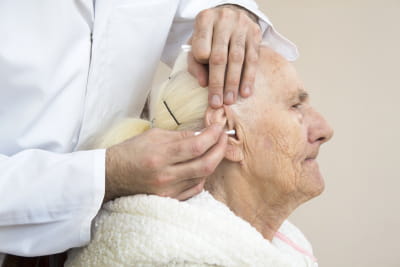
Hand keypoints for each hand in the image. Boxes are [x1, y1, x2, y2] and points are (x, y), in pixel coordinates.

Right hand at [104, 124, 226, 201]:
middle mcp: (166, 175)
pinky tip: (201, 166)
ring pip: (203, 177)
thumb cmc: (131, 151)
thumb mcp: (153, 135)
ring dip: (213, 161)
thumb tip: (203, 133)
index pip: (197, 145)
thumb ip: (180, 136)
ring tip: (214, 149)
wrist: (112, 175)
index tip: (219, 127)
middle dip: (221, 149)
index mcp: (160, 155)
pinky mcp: (169, 199)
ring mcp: (168, 190)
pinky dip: (202, 176)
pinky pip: (195, 188)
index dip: (213, 135)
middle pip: (206, 164)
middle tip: (223, 138)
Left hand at [188, 4, 261, 107]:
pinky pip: (253, 59)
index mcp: (205, 19)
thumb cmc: (209, 35)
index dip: (201, 65)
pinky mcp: (255, 34)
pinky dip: (248, 78)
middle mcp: (224, 19)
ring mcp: (242, 26)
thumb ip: (195, 63)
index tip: (203, 82)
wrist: (230, 16)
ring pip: (237, 59)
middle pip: (220, 56)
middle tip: (216, 102)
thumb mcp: (196, 44)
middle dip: (217, 83)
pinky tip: (245, 92)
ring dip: (233, 83)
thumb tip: (203, 83)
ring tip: (229, 100)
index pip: (201, 47)